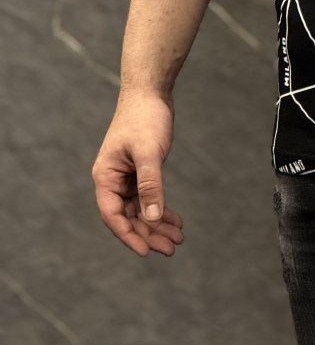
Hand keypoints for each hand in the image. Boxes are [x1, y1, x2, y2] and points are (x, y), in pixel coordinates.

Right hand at [92, 89, 183, 257]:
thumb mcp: (149, 153)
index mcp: (105, 176)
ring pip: (140, 209)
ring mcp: (126, 176)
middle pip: (128, 216)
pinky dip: (161, 209)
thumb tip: (152, 217)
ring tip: (178, 239)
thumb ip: (151, 185)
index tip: (147, 251)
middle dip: (149, 234)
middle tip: (172, 249)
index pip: (113, 215)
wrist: (150, 93)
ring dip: (157, 224)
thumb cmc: (145, 119)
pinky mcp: (140, 171)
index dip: (129, 235)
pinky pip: (148, 197)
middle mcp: (113, 179)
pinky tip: (176, 220)